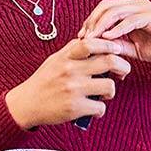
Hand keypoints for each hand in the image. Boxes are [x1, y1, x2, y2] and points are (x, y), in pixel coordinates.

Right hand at [5, 37, 131, 129]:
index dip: (109, 44)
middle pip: (109, 62)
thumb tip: (92, 41)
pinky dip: (100, 110)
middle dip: (123, 66)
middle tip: (123, 71)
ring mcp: (74, 89)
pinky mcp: (75, 107)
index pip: (92, 43)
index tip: (116, 49)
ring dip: (111, 91)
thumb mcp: (54, 60)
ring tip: (104, 93)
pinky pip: (100, 107)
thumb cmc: (43, 82)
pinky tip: (93, 109)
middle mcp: (70, 70)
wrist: (27, 104)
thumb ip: (72, 51)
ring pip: (109, 86)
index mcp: (66, 57)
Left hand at [77, 0, 150, 63]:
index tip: (81, 38)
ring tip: (92, 38)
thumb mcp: (135, 48)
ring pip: (116, 11)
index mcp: (131, 10)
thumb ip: (119, 45)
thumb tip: (100, 48)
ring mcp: (145, 9)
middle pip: (106, 6)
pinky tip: (108, 38)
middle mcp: (136, 5)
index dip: (90, 21)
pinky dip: (118, 29)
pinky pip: (131, 20)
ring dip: (101, 25)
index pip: (104, 9)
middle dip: (91, 21)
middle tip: (83, 38)